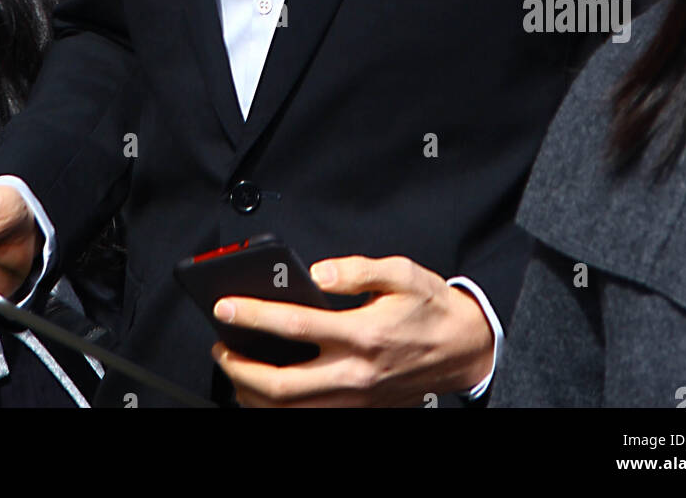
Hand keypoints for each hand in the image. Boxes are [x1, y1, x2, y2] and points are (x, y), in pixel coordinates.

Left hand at [210, 254, 494, 407]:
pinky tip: (263, 391)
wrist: (464, 349)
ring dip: (253, 393)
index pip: (296, 326)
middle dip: (240, 367)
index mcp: (364, 333)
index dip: (255, 316)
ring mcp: (356, 398)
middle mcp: (356, 373)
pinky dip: (278, 407)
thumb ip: (357, 269)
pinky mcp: (360, 409)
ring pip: (291, 409)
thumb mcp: (402, 273)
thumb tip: (318, 272)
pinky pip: (309, 416)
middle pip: (283, 384)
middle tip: (220, 345)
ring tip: (233, 368)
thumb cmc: (431, 308)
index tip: (227, 306)